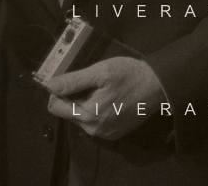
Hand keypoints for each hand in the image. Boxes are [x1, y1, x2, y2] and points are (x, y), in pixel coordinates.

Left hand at [44, 56, 166, 139]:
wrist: (157, 86)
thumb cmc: (128, 75)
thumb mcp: (100, 72)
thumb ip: (73, 81)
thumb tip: (49, 85)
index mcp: (88, 115)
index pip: (55, 108)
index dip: (58, 92)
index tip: (70, 80)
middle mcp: (94, 130)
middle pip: (68, 113)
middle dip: (73, 97)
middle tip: (91, 82)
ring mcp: (105, 134)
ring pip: (81, 117)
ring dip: (85, 103)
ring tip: (102, 90)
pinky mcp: (114, 134)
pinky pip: (94, 122)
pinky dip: (96, 110)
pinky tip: (109, 99)